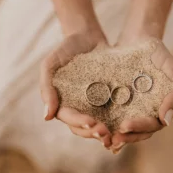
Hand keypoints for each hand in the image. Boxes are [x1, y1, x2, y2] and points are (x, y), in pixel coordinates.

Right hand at [40, 30, 111, 147]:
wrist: (87, 36)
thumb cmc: (65, 49)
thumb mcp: (51, 64)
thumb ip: (46, 88)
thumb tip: (47, 117)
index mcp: (62, 102)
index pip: (69, 118)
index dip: (79, 123)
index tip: (91, 123)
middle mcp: (77, 107)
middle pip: (83, 127)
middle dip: (93, 133)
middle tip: (106, 134)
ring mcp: (92, 104)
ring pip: (97, 124)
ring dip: (105, 132)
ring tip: (115, 135)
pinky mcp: (107, 99)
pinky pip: (111, 113)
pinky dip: (116, 121)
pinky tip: (125, 126)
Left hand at [111, 37, 172, 152]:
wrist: (137, 39)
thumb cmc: (157, 53)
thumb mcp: (170, 69)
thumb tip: (167, 121)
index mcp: (162, 107)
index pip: (153, 124)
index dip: (140, 127)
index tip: (125, 126)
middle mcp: (148, 111)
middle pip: (139, 132)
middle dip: (126, 137)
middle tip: (112, 140)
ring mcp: (133, 108)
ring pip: (126, 129)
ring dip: (116, 135)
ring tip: (103, 138)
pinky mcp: (119, 102)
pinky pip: (113, 116)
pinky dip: (106, 124)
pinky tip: (94, 127)